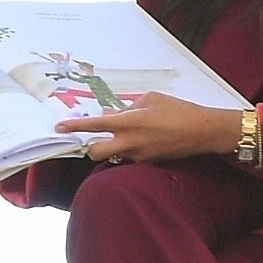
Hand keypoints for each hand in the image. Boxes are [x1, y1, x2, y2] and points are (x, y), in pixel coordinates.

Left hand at [56, 93, 244, 165]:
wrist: (203, 131)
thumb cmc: (179, 110)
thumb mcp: (151, 99)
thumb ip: (127, 107)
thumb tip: (111, 114)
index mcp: (129, 122)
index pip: (94, 126)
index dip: (74, 126)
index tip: (59, 127)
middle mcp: (130, 143)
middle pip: (96, 152)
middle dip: (90, 146)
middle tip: (92, 137)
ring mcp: (138, 156)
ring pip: (113, 156)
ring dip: (112, 146)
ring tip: (127, 133)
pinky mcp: (148, 163)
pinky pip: (129, 157)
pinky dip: (129, 148)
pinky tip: (143, 138)